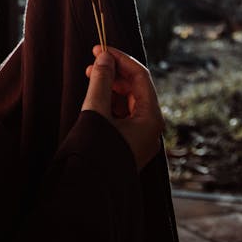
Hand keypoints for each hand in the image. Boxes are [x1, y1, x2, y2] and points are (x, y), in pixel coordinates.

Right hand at [82, 45, 163, 170]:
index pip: (140, 77)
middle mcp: (150, 127)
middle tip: (93, 60)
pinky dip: (110, 101)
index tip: (100, 48)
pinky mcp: (129, 144)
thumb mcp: (96, 111)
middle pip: (136, 88)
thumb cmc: (95, 152)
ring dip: (111, 85)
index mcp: (151, 119)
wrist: (91, 192)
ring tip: (90, 75)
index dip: (121, 59)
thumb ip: (101, 81)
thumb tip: (104, 57)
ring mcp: (140, 137)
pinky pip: (123, 114)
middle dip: (115, 71)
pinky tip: (95, 95)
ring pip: (129, 101)